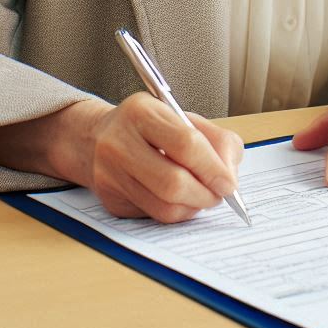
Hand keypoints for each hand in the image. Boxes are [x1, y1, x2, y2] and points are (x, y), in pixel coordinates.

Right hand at [54, 95, 243, 222]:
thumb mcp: (184, 117)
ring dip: (193, 207)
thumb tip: (229, 177)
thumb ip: (216, 140)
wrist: (98, 137)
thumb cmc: (151, 127)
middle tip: (219, 195)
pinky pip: (153, 216)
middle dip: (205, 194)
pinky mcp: (110, 200)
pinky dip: (175, 212)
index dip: (213, 168)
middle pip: (172, 182)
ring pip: (164, 206)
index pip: (186, 144)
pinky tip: (180, 200)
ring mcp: (109, 174)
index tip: (229, 183)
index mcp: (141, 112)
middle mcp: (119, 142)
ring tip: (202, 197)